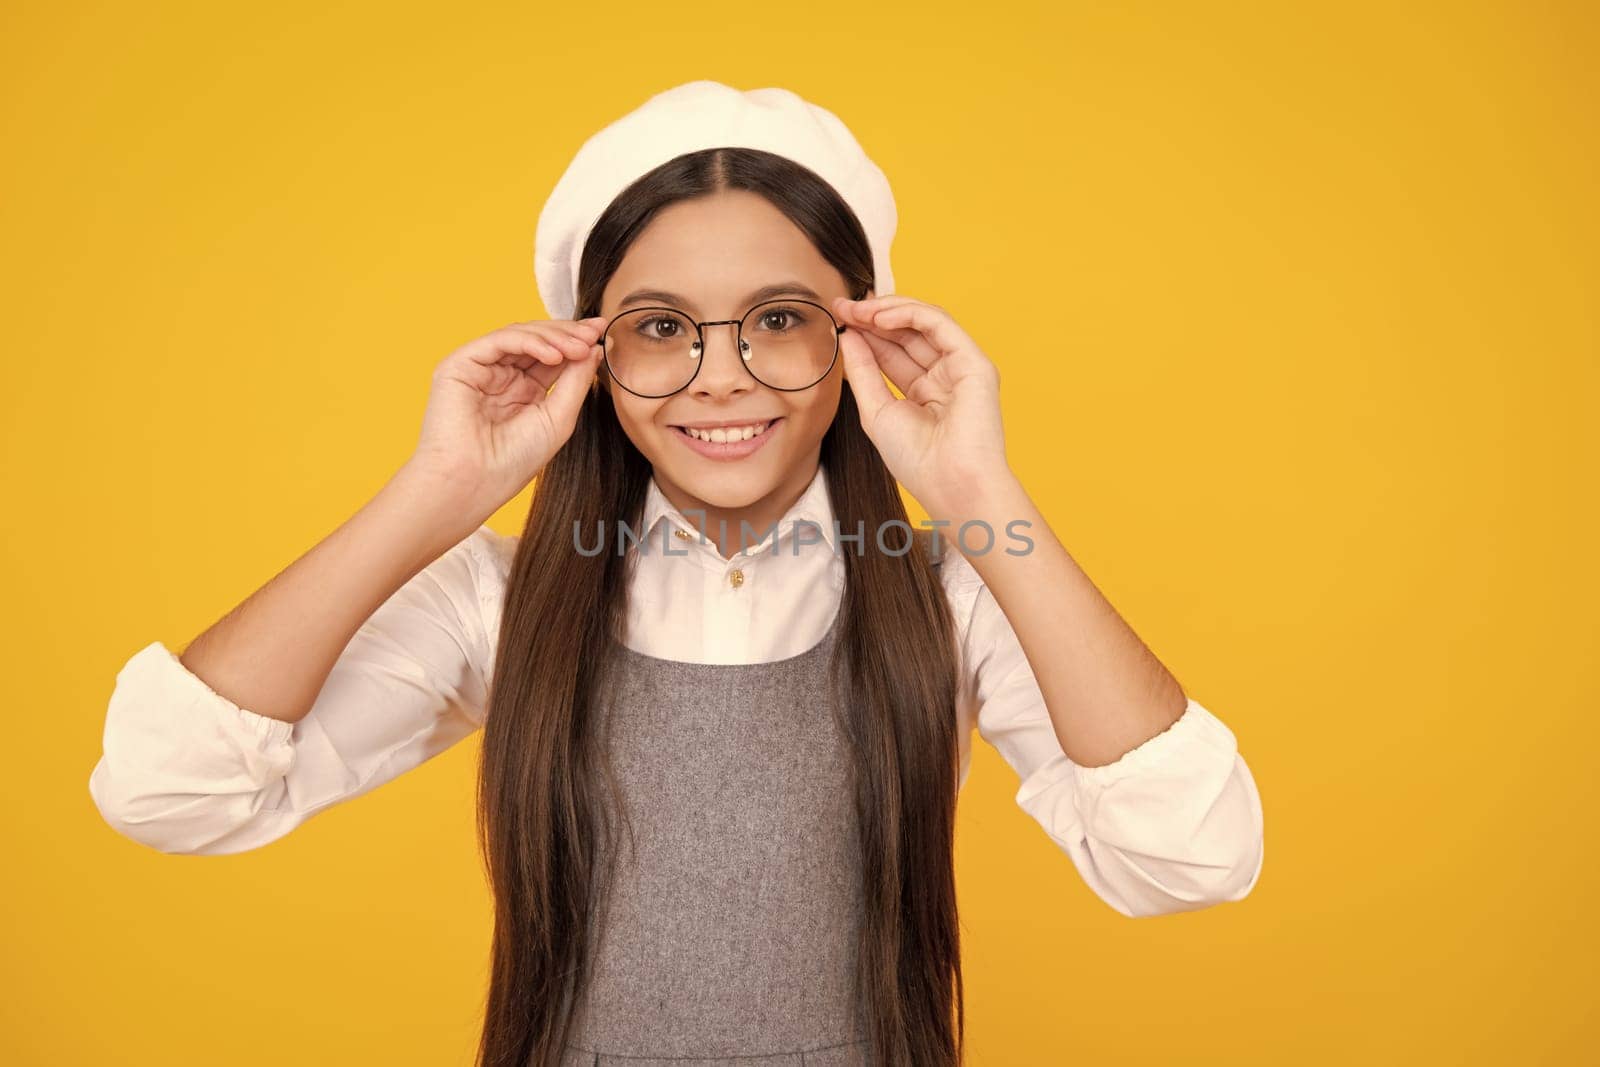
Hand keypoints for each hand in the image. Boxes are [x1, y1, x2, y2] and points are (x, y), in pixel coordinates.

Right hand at [402, 317, 608, 517]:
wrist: (473, 482)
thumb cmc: (513, 461)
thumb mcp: (558, 418)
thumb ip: (576, 381)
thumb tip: (593, 348)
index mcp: (524, 392)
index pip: (553, 357)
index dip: (577, 342)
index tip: (603, 333)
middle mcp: (502, 377)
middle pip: (538, 341)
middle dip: (569, 333)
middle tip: (595, 332)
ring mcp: (482, 369)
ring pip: (520, 335)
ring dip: (553, 336)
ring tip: (579, 346)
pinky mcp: (461, 364)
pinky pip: (500, 341)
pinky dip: (529, 342)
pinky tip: (553, 354)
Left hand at [832, 294, 1010, 515]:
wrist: (949, 484)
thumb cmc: (917, 460)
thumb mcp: (876, 411)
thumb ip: (863, 372)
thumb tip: (847, 336)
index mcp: (924, 392)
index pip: (892, 352)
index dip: (865, 333)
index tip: (837, 319)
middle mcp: (944, 376)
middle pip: (906, 334)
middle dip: (873, 317)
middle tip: (841, 306)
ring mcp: (961, 368)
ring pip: (924, 323)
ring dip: (888, 311)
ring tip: (857, 310)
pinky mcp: (974, 362)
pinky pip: (940, 325)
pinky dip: (910, 314)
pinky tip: (880, 317)